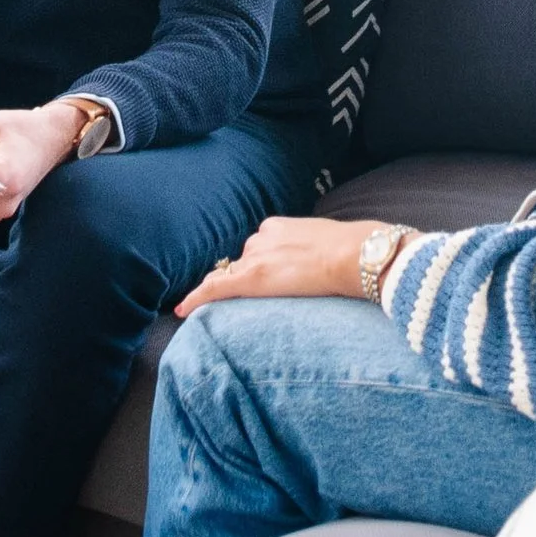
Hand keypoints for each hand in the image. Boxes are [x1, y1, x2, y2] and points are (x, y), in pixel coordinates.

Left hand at [175, 217, 391, 316]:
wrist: (353, 255)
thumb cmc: (352, 250)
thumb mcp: (327, 242)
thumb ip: (313, 249)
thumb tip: (323, 261)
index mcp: (279, 226)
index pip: (256, 248)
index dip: (251, 264)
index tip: (250, 274)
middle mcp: (261, 238)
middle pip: (242, 262)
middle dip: (243, 278)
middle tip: (252, 299)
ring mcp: (255, 257)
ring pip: (230, 275)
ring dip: (226, 289)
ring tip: (217, 306)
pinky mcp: (252, 277)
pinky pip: (216, 289)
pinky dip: (197, 299)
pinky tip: (183, 310)